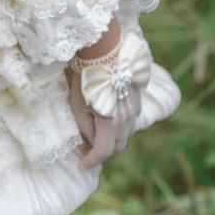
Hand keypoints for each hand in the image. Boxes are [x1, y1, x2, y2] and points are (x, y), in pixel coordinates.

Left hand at [66, 24, 150, 169]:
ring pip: (126, 135)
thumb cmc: (84, 77)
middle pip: (117, 147)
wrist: (104, 51)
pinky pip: (130, 121)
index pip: (102, 152)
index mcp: (110, 123)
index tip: (82, 163)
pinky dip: (119, 126)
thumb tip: (90, 140)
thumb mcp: (77, 104)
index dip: (91, 160)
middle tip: (86, 150)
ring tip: (95, 134)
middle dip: (102, 152)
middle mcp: (126, 120)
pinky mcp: (137, 101)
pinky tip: (107, 119)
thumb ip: (85, 126)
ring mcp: (134, 110)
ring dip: (111, 139)